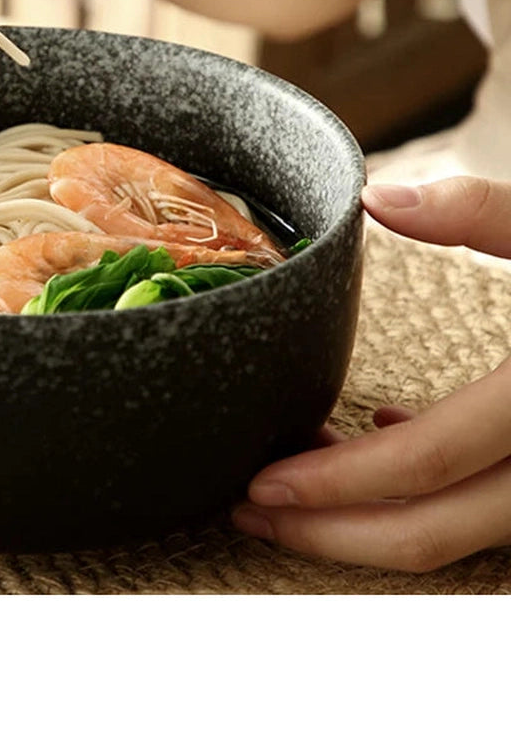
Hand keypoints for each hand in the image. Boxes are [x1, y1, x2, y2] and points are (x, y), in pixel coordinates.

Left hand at [232, 176, 510, 571]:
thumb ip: (483, 212)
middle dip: (327, 533)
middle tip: (249, 509)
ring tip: (291, 490)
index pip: (425, 465)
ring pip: (455, 538)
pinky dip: (421, 498)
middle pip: (430, 534)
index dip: (334, 485)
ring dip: (364, 523)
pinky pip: (485, 516)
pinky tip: (378, 445)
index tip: (261, 481)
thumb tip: (380, 197)